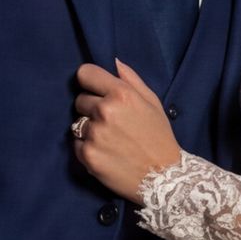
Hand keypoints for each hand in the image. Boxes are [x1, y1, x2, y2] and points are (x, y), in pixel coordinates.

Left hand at [73, 59, 181, 199]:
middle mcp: (105, 111)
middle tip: (111, 123)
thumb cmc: (160, 137)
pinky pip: (76, 144)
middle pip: (80, 100)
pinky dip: (87, 148)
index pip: (85, 73)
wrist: (164, 178)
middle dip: (91, 108)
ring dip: (89, 129)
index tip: (96, 91)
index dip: (90, 82)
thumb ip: (132, 80)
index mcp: (121, 94)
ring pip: (77, 123)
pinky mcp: (87, 155)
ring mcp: (94, 133)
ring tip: (109, 140)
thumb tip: (114, 61)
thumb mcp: (153, 103)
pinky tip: (106, 153)